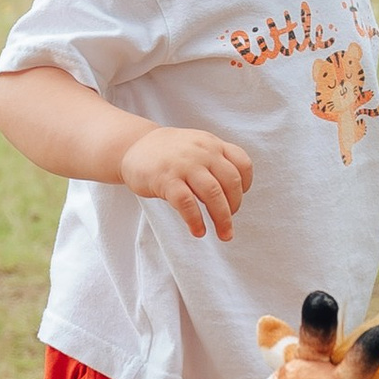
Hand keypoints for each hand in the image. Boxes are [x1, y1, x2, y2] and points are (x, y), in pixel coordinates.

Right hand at [120, 122, 253, 240]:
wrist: (133, 146)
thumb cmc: (169, 152)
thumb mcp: (197, 146)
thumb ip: (216, 161)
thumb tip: (234, 194)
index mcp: (212, 144)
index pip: (242, 163)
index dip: (246, 184)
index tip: (239, 197)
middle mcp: (202, 151)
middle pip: (230, 182)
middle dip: (234, 207)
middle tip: (229, 223)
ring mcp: (183, 164)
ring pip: (213, 194)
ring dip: (222, 218)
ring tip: (223, 234)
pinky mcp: (166, 179)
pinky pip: (187, 204)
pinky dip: (196, 221)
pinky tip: (198, 231)